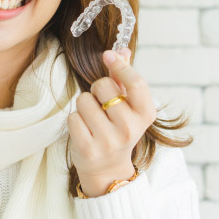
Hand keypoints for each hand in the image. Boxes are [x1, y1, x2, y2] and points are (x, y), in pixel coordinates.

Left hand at [67, 47, 157, 196]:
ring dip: (84, 105)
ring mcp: (108, 141)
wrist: (108, 169)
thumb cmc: (118, 129)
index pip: (136, 83)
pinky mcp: (87, 149)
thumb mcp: (128, 106)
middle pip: (103, 86)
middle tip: (102, 105)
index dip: (120, 66)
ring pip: (84, 100)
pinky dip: (75, 120)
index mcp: (145, 115)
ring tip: (93, 119)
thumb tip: (122, 50)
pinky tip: (84, 130)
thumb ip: (125, 78)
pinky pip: (72, 117)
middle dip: (97, 90)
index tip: (108, 56)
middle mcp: (129, 129)